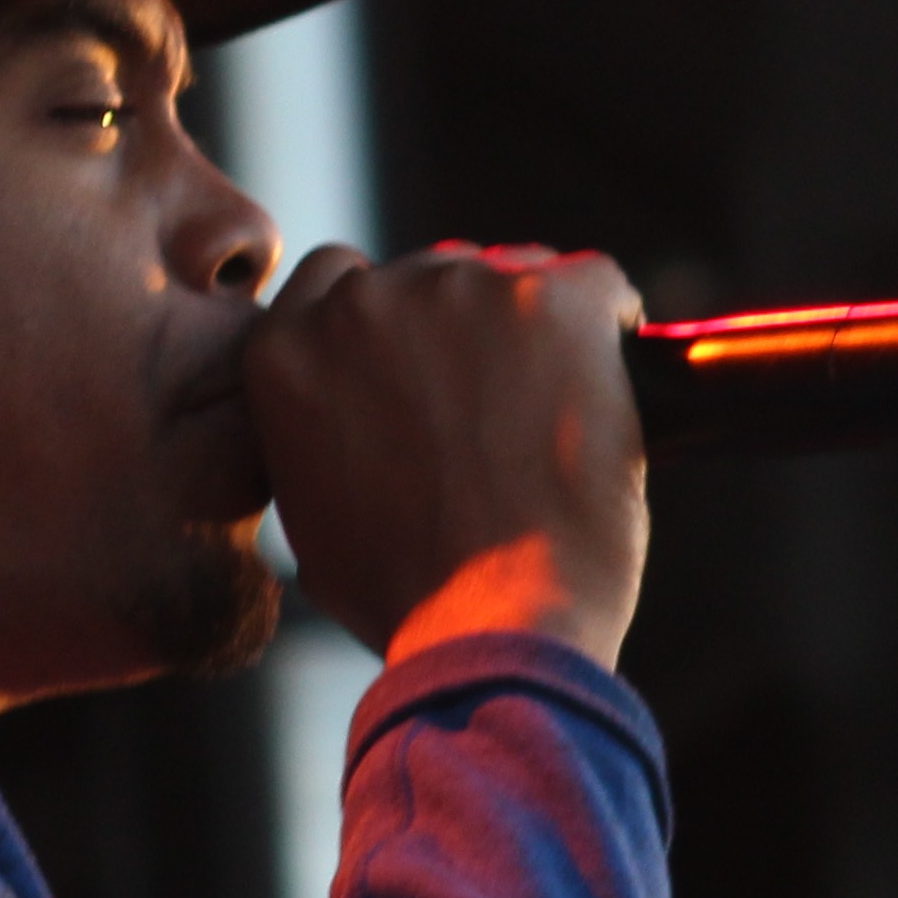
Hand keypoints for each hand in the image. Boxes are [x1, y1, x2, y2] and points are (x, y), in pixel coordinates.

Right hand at [238, 240, 647, 665]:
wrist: (492, 625)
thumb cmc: (406, 597)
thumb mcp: (309, 514)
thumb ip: (317, 435)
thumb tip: (359, 419)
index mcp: (284, 351)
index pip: (337, 278)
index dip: (391, 320)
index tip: (429, 361)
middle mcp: (359, 303)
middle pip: (430, 273)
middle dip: (465, 328)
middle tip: (504, 405)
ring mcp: (454, 291)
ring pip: (511, 274)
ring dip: (532, 327)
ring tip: (557, 410)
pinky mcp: (548, 298)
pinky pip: (595, 284)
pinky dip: (609, 325)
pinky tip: (613, 381)